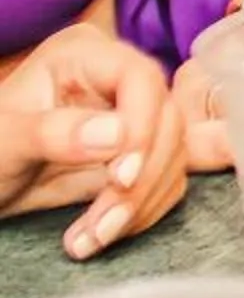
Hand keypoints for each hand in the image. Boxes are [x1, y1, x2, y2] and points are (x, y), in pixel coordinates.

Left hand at [0, 24, 190, 257]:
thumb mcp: (3, 142)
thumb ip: (52, 133)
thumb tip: (118, 136)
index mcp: (83, 56)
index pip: (140, 79)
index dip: (142, 127)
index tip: (121, 178)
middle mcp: (118, 80)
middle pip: (166, 119)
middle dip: (140, 179)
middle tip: (101, 225)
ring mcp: (134, 116)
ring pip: (173, 154)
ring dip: (140, 203)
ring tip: (90, 240)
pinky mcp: (141, 153)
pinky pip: (166, 179)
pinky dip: (143, 211)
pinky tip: (102, 233)